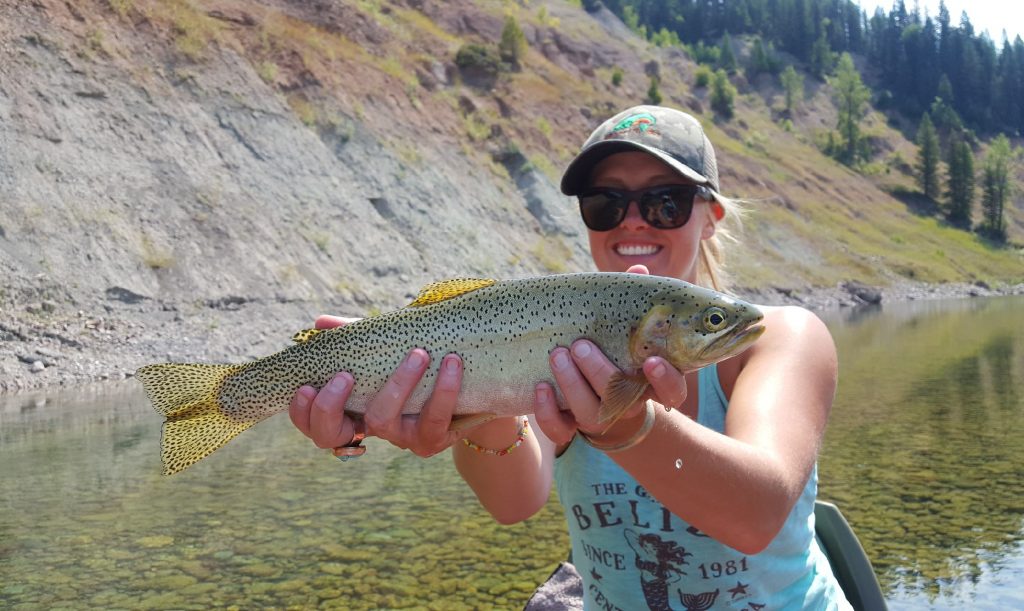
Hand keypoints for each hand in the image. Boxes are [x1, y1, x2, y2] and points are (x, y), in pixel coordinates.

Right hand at [288, 316, 464, 456]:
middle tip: (344, 375)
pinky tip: (452, 362)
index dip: (302, 413)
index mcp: (351, 409)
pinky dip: (443, 390)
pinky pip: (433, 420)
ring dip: (398, 384)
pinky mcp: (431, 440)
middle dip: (330, 406)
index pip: (312, 423)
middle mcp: (369, 429)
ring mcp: (398, 439)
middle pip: (329, 436)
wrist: (472, 387)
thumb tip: (320, 323)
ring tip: (419, 353)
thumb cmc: (418, 364)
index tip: (306, 386)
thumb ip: (352, 338)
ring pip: (383, 420)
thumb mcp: (384, 349)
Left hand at [532, 261, 687, 444]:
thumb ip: (634, 300)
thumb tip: (639, 269)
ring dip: (572, 384)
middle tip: (580, 345)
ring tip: (558, 354)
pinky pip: (560, 430)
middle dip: (600, 371)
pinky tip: (541, 388)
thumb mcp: (626, 323)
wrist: (591, 388)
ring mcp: (598, 417)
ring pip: (591, 414)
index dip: (666, 381)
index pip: (672, 392)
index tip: (652, 360)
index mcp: (647, 380)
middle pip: (622, 399)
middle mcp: (627, 402)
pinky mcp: (570, 426)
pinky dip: (548, 412)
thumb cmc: (613, 344)